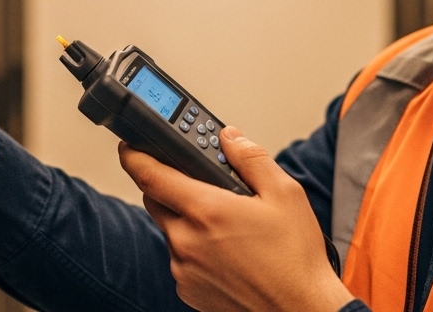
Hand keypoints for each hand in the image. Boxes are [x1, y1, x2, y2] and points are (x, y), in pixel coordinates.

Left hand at [119, 127, 353, 311]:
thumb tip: (230, 138)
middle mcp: (187, 241)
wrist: (301, 310)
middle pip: (157, 201)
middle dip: (171, 188)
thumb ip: (251, 159)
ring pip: (170, 232)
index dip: (135, 156)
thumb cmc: (295, 259)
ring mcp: (184, 269)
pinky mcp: (187, 291)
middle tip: (203, 188)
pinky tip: (226, 253)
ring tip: (227, 228)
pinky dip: (193, 250)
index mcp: (206, 211)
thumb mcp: (285, 194)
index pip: (150, 176)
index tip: (131, 148)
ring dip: (187, 222)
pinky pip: (180, 259)